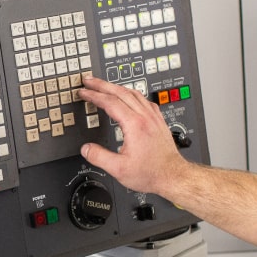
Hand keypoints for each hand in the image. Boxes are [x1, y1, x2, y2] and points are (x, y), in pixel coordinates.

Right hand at [77, 76, 188, 195]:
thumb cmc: (151, 173)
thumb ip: (99, 157)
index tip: (83, 92)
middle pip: (121, 92)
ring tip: (104, 85)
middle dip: (102, 84)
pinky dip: (131, 94)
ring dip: (116, 87)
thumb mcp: (119, 169)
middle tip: (89, 81)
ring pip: (133, 93)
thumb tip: (86, 148)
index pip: (110, 102)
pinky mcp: (158, 121)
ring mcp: (153, 117)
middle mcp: (145, 117)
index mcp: (134, 125)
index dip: (94, 95)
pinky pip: (144, 100)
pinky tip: (129, 96)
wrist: (173, 176)